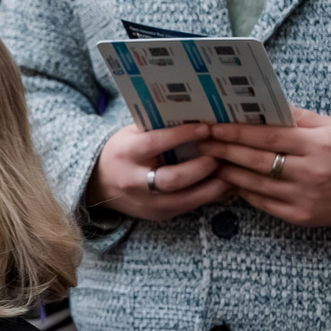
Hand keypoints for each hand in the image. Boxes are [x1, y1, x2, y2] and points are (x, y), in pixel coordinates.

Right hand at [85, 123, 228, 221]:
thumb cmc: (125, 151)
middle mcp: (133, 181)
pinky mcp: (158, 215)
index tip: (207, 128)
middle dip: (202, 167)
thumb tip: (199, 115)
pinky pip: (189, 207)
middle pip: (173, 179)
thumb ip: (160, 128)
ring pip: (186, 199)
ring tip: (231, 171)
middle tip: (220, 155)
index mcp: (125, 154)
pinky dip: (209, 195)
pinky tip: (224, 184)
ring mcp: (145, 203)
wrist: (100, 182)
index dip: (183, 135)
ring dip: (213, 185)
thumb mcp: (134, 134)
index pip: (155, 144)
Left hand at [201, 109, 330, 227]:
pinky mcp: (300, 216)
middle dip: (224, 150)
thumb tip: (264, 106)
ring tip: (208, 161)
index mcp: (319, 145)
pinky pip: (262, 203)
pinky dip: (243, 192)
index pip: (268, 137)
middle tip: (200, 143)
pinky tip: (229, 182)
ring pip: (255, 184)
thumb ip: (298, 118)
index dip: (237, 132)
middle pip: (256, 160)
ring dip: (228, 172)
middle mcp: (310, 171)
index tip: (213, 126)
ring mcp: (304, 196)